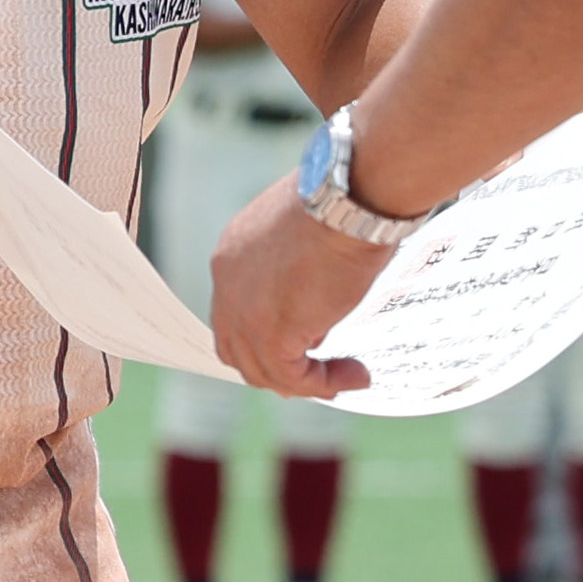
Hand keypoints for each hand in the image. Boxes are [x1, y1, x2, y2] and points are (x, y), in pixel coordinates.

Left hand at [208, 178, 387, 399]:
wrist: (350, 197)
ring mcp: (243, 311)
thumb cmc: (345, 202)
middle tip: (319, 372)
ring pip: (261, 370)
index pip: (234, 312)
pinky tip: (355, 375)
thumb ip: (300, 274)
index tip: (308, 341)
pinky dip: (322, 384)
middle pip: (237, 348)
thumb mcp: (310, 238)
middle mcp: (227, 284)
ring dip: (305, 381)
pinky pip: (290, 377)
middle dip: (277, 367)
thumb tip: (316, 310)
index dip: (264, 336)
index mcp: (233, 254)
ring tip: (348, 376)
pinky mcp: (270, 332)